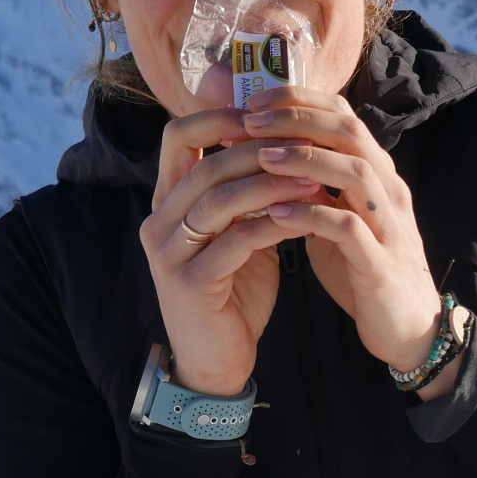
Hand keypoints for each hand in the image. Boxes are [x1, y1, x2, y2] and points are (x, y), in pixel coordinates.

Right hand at [139, 107, 320, 395]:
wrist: (216, 362)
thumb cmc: (232, 293)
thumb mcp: (237, 233)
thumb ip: (246, 194)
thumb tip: (285, 144)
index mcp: (167, 202)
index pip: (178, 136)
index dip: (222, 117)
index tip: (272, 116)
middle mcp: (159, 222)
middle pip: (206, 165)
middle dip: (261, 150)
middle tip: (308, 146)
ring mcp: (170, 254)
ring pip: (219, 200)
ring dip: (272, 184)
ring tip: (317, 178)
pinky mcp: (190, 284)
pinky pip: (236, 241)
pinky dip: (274, 224)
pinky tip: (307, 218)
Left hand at [243, 86, 448, 385]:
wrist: (407, 328)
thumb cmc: (364, 271)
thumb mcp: (338, 220)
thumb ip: (314, 188)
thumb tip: (268, 156)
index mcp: (377, 176)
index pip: (344, 116)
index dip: (300, 101)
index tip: (253, 102)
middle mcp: (388, 191)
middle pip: (350, 132)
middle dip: (298, 119)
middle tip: (250, 120)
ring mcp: (389, 226)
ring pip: (356, 173)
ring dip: (306, 160)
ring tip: (260, 158)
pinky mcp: (381, 264)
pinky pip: (350, 230)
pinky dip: (312, 216)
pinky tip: (276, 214)